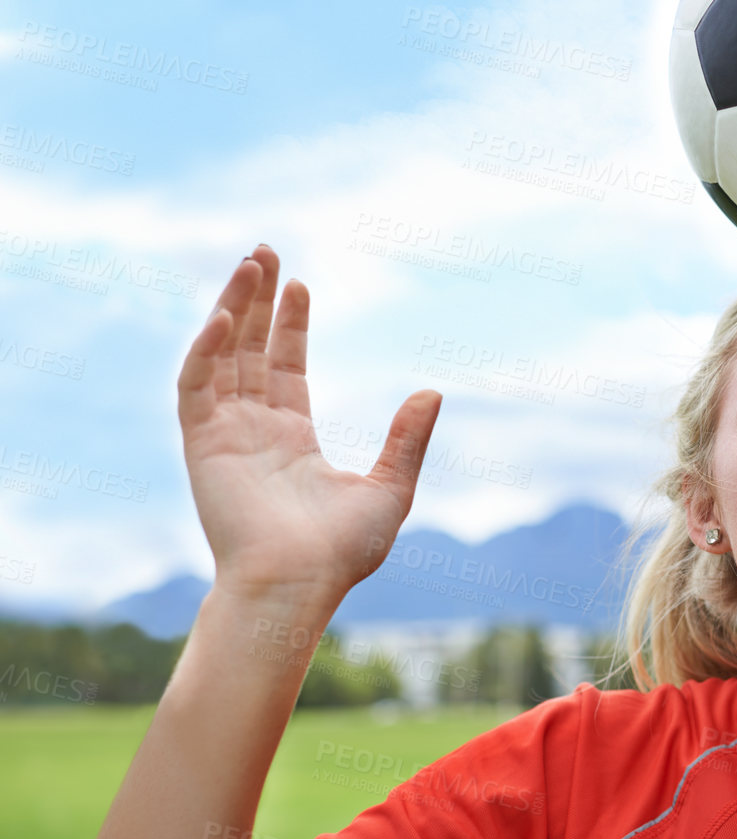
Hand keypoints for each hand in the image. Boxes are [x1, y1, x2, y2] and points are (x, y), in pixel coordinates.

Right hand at [177, 245, 441, 604]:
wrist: (298, 583)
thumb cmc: (342, 551)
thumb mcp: (391, 488)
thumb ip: (407, 439)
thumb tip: (433, 391)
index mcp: (293, 439)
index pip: (285, 367)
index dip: (290, 325)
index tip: (300, 285)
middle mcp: (255, 430)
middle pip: (251, 350)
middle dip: (257, 300)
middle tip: (264, 251)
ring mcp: (225, 434)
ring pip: (223, 355)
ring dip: (232, 308)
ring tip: (250, 263)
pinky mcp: (202, 443)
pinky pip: (197, 385)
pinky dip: (208, 348)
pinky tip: (228, 316)